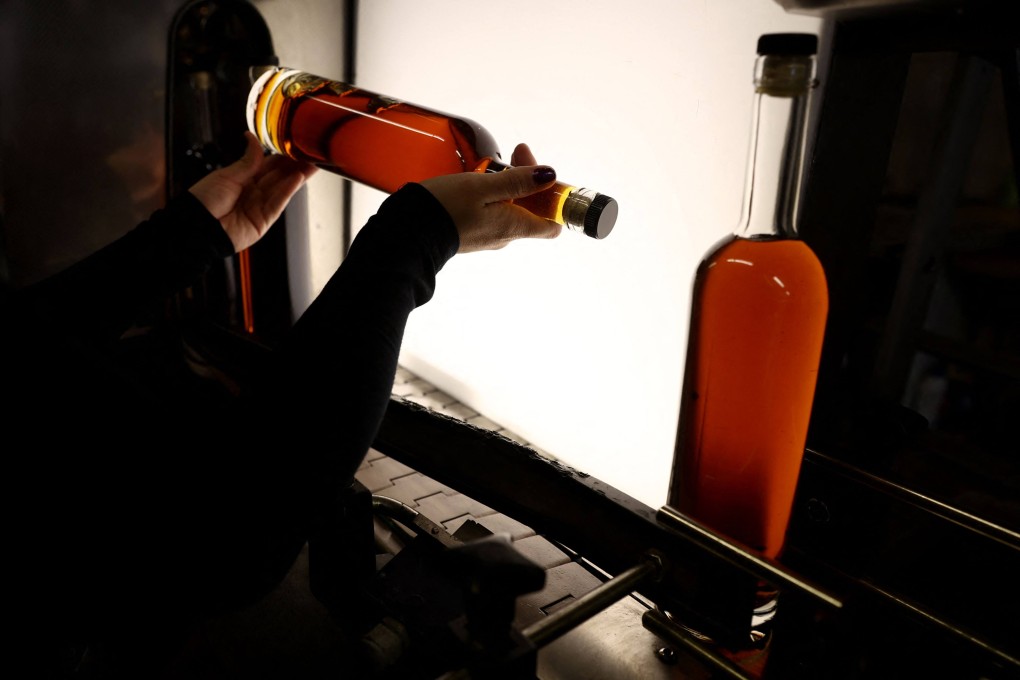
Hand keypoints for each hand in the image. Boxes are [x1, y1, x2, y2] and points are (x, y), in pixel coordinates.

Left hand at [189, 132, 317, 251]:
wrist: (196, 226)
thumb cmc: (204, 200)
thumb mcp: (227, 175)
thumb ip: (248, 161)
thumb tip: (253, 139)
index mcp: (243, 179)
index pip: (268, 165)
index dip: (282, 156)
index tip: (295, 145)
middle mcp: (253, 193)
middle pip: (279, 177)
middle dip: (295, 165)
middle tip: (310, 153)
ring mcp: (259, 207)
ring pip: (282, 189)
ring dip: (297, 176)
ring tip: (312, 163)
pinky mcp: (263, 221)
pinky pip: (278, 203)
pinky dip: (288, 191)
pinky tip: (297, 178)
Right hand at [420, 143, 562, 252]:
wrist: (406, 234)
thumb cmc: (444, 210)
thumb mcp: (482, 187)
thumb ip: (517, 183)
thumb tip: (549, 176)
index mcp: (513, 227)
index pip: (552, 225)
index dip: (554, 199)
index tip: (542, 175)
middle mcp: (504, 236)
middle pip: (532, 210)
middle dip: (529, 179)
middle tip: (516, 152)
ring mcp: (487, 236)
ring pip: (511, 209)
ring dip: (509, 184)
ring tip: (493, 162)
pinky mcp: (470, 232)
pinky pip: (492, 213)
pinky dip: (492, 194)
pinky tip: (478, 179)